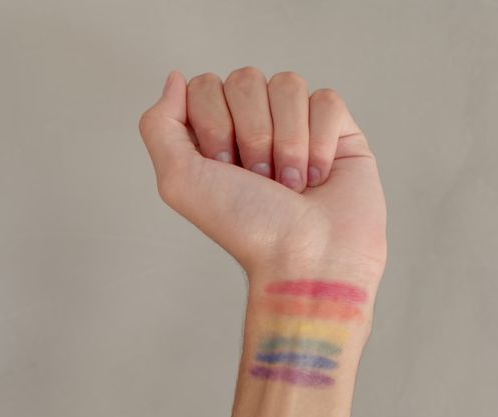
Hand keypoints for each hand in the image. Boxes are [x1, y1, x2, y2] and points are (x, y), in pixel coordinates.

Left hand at [138, 67, 386, 281]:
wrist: (306, 257)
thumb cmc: (244, 227)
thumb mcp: (178, 181)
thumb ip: (159, 126)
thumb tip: (175, 78)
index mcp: (213, 133)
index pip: (206, 85)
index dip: (214, 124)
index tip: (223, 167)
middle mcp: (253, 124)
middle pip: (245, 79)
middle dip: (251, 134)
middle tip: (259, 179)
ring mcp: (297, 124)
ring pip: (288, 85)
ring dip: (287, 142)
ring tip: (290, 183)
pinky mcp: (339, 131)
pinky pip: (327, 101)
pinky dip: (319, 143)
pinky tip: (318, 177)